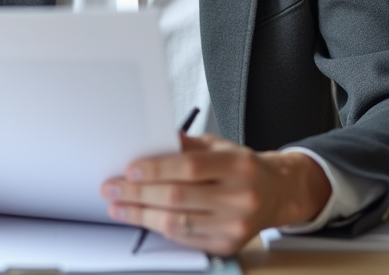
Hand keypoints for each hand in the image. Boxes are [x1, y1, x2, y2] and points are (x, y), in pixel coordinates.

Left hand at [100, 135, 331, 255]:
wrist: (276, 193)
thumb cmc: (241, 167)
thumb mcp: (219, 146)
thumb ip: (185, 145)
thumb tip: (148, 143)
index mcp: (237, 166)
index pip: (190, 167)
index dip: (156, 169)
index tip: (129, 170)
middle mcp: (239, 197)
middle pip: (178, 197)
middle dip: (138, 194)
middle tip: (112, 188)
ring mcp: (234, 226)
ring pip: (177, 223)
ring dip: (141, 215)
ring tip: (119, 207)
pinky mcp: (227, 246)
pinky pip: (185, 239)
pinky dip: (159, 228)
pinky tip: (143, 218)